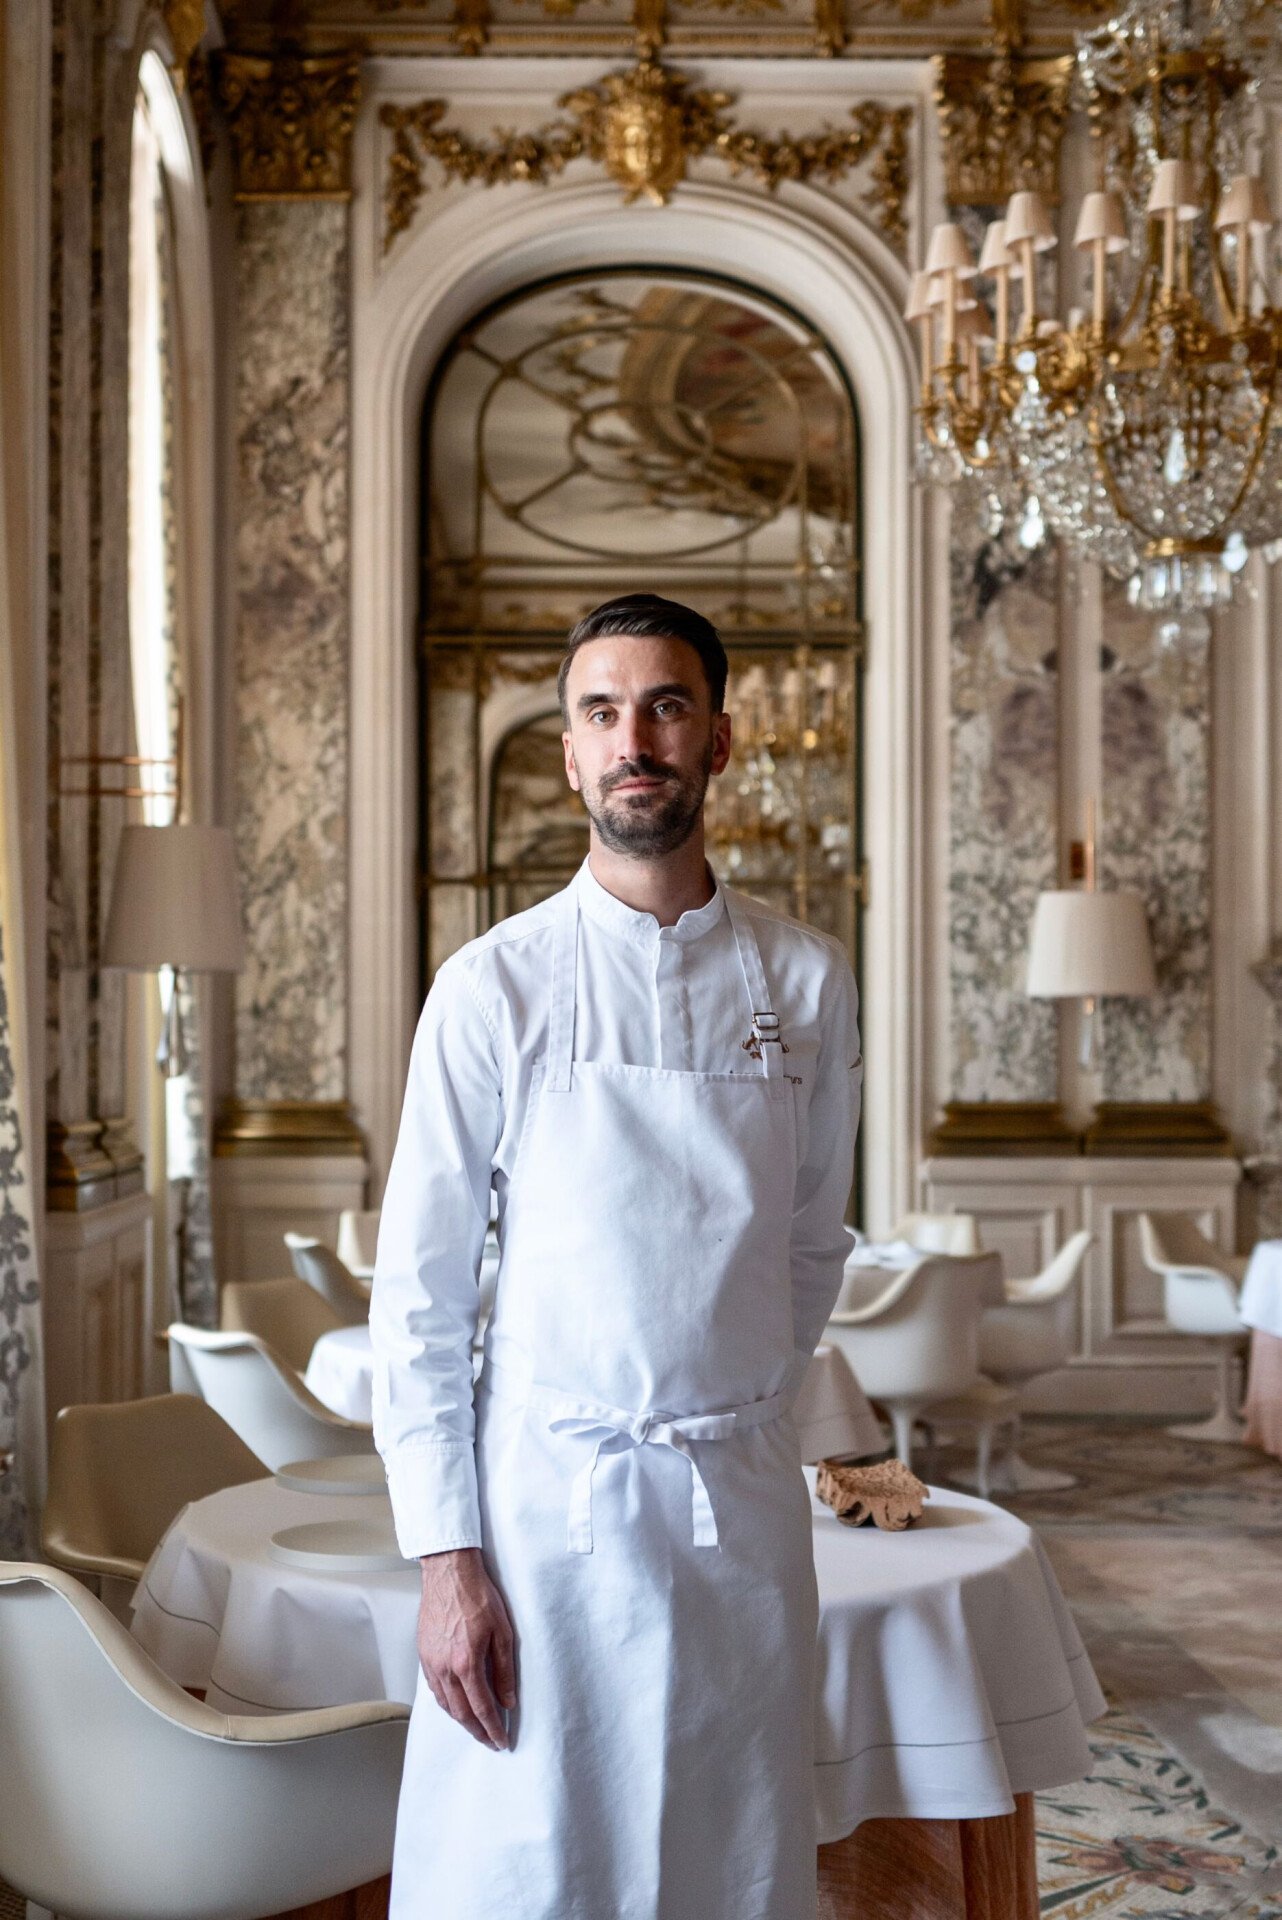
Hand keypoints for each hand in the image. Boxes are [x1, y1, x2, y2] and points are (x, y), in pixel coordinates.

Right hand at [417, 1547, 515, 1749]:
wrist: (449, 1572)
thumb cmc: (477, 1595)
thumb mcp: (503, 1631)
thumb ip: (504, 1669)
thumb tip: (507, 1699)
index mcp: (466, 1663)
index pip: (481, 1708)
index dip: (492, 1728)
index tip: (501, 1741)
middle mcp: (445, 1667)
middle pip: (461, 1712)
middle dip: (476, 1731)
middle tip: (489, 1741)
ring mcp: (431, 1661)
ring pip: (445, 1703)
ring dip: (460, 1720)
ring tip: (475, 1726)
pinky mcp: (424, 1654)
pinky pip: (434, 1688)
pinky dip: (446, 1702)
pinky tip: (455, 1702)